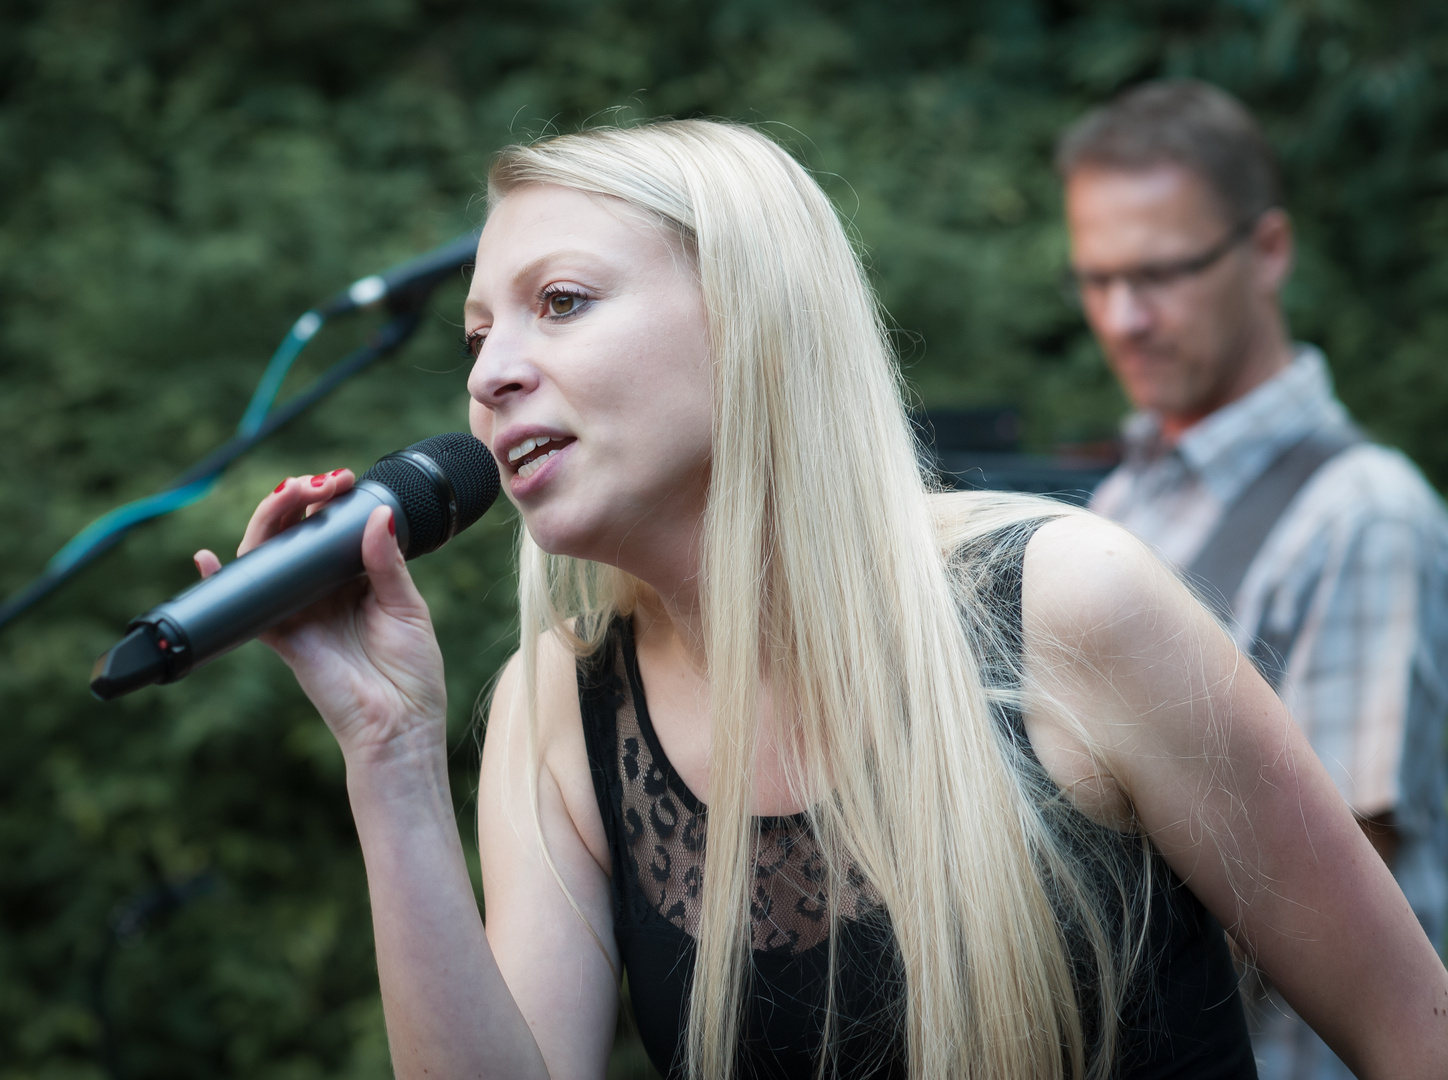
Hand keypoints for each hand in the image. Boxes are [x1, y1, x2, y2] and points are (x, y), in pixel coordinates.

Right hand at [193, 471, 447, 764]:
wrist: (399, 725)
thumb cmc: (411, 672)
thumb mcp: (408, 608)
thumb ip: (387, 563)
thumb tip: (379, 515)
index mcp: (356, 578)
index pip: (331, 528)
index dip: (330, 500)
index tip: (344, 479)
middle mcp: (323, 590)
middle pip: (294, 533)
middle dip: (298, 499)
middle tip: (320, 483)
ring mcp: (299, 610)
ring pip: (268, 555)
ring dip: (269, 520)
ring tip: (288, 495)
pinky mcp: (281, 635)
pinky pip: (245, 604)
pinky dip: (223, 579)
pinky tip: (207, 557)